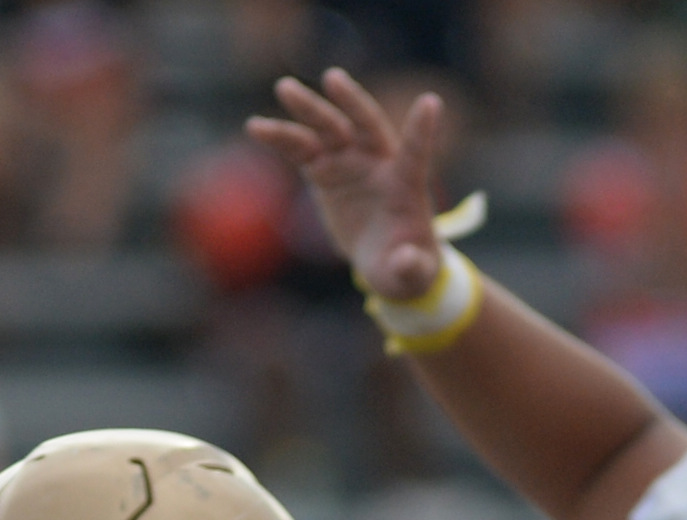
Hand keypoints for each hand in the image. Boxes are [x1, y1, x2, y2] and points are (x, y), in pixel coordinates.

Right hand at [248, 66, 450, 301]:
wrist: (384, 258)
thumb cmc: (405, 265)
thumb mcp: (412, 273)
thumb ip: (412, 267)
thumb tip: (406, 262)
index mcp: (406, 184)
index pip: (416, 153)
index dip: (422, 131)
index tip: (430, 102)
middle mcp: (379, 163)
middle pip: (365, 125)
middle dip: (350, 102)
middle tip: (332, 79)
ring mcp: (350, 163)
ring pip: (328, 129)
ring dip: (308, 109)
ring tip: (284, 88)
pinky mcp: (326, 171)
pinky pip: (301, 149)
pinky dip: (281, 138)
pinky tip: (256, 126)